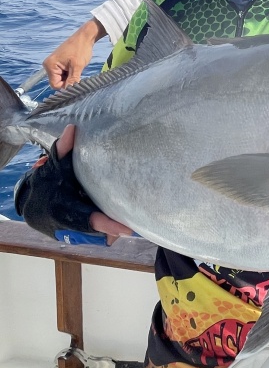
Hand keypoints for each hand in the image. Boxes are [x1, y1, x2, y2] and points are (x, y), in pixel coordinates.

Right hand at [15, 125, 131, 245]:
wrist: (32, 207)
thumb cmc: (46, 185)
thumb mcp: (53, 167)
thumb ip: (62, 149)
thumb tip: (72, 128)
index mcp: (64, 211)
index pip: (89, 221)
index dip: (109, 225)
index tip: (128, 229)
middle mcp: (71, 229)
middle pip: (102, 231)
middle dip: (119, 225)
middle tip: (137, 212)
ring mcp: (77, 237)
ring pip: (104, 236)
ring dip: (116, 226)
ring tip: (128, 212)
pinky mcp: (82, 239)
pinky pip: (102, 235)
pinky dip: (111, 227)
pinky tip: (118, 215)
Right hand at [43, 19, 106, 88]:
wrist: (85, 37)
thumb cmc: (81, 49)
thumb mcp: (78, 66)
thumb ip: (72, 80)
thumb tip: (70, 92)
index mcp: (50, 66)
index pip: (55, 85)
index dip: (66, 86)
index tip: (76, 80)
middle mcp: (48, 65)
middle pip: (58, 82)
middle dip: (68, 80)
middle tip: (77, 72)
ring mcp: (53, 64)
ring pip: (62, 78)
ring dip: (70, 76)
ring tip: (77, 68)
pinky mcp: (59, 63)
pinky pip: (64, 73)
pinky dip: (70, 72)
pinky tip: (76, 66)